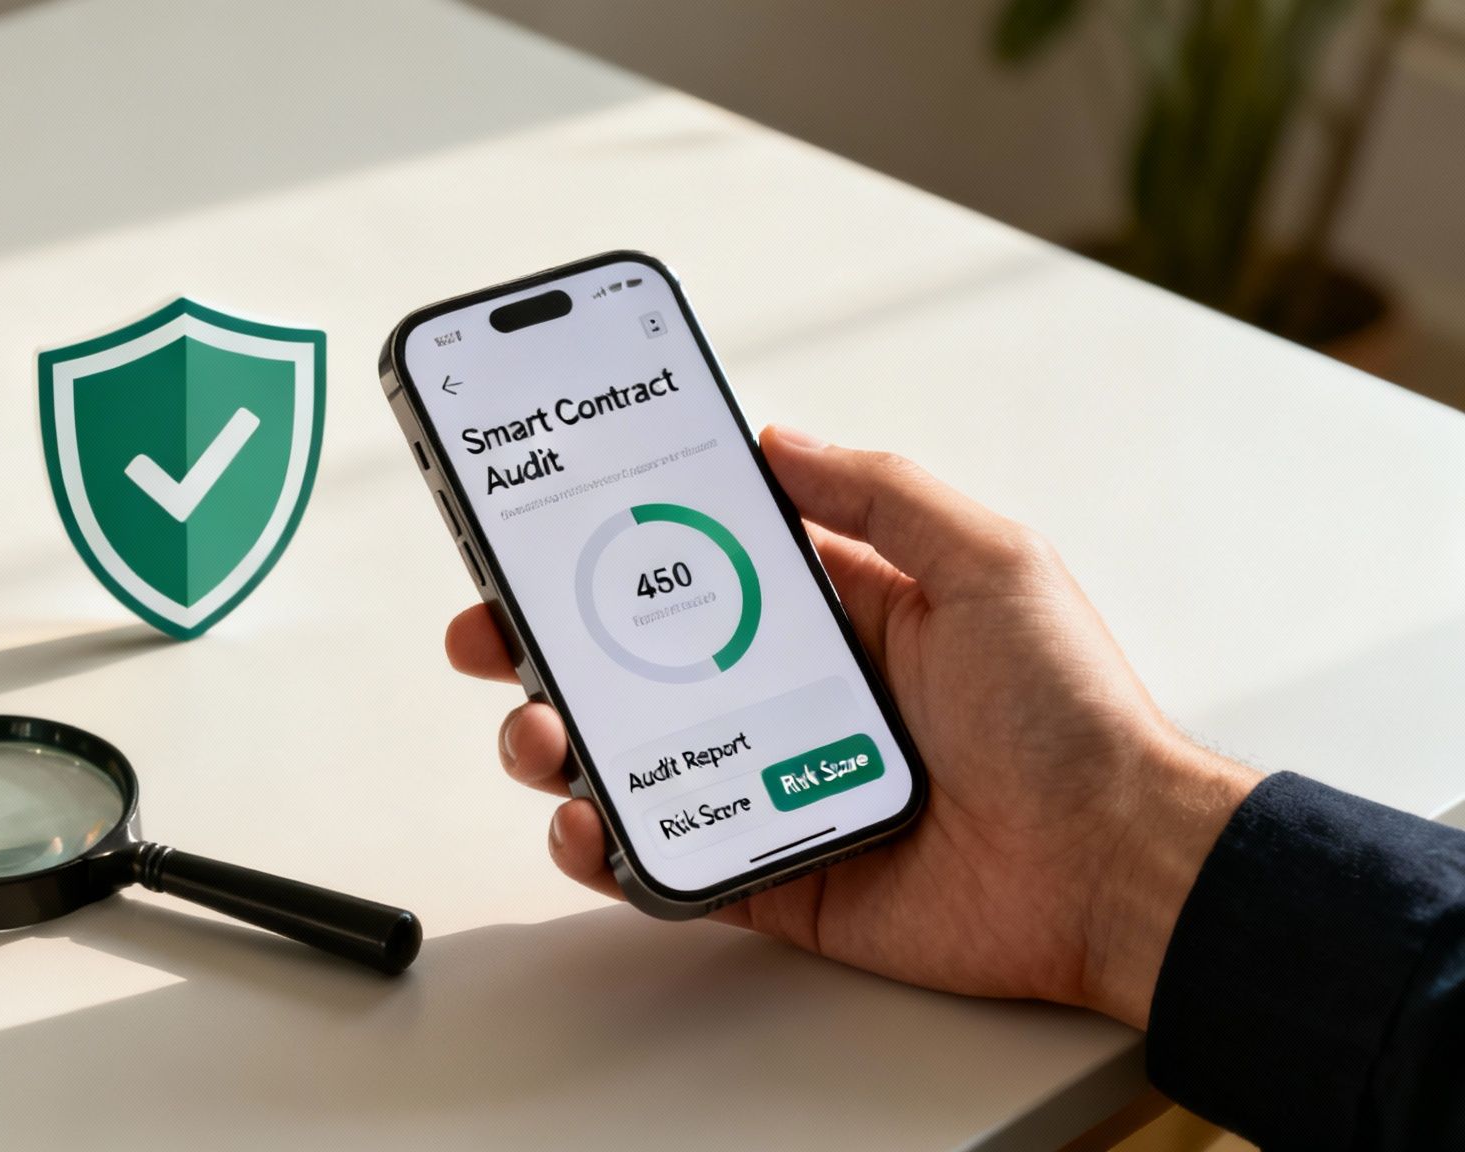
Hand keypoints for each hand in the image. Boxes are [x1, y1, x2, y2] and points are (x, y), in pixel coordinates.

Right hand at [446, 426, 1260, 1027]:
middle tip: (491, 632)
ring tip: (538, 729)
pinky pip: (669, 859)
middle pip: (637, 664)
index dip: (617, 548)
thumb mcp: (987, 561)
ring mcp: (774, 785)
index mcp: (837, 613)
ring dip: (558, 738)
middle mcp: (792, 696)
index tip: (542, 526)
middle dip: (547, 644)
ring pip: (632, 758)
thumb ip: (878, 493)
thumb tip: (776, 440)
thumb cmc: (1070, 713)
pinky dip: (608, 848)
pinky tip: (586, 821)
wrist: (1114, 868)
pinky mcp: (775, 873)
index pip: (697, 568)